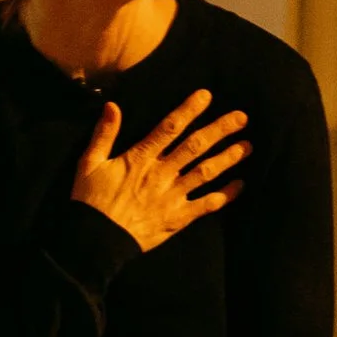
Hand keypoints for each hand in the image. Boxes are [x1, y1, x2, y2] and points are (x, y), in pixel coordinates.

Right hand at [71, 89, 249, 252]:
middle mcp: (161, 174)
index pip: (169, 128)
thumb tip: (112, 105)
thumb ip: (104, 134)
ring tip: (247, 146)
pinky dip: (224, 196)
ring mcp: (171, 197)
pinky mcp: (176, 218)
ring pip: (205, 173)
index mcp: (140, 158)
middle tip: (242, 117)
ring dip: (228, 159)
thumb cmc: (90, 201)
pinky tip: (240, 186)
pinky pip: (205, 206)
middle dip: (220, 130)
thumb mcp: (89, 163)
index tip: (207, 96)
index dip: (189, 110)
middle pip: (195, 147)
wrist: (96, 241)